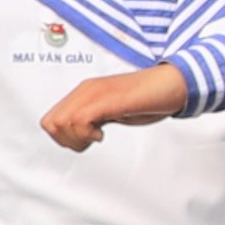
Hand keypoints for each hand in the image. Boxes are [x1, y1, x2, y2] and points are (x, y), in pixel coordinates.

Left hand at [43, 63, 195, 152]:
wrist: (174, 84)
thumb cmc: (149, 98)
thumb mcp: (114, 111)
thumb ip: (95, 118)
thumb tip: (82, 134)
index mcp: (86, 92)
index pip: (51, 119)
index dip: (63, 136)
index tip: (84, 139)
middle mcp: (86, 90)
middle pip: (50, 122)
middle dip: (67, 140)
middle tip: (89, 140)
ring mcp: (95, 93)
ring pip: (61, 123)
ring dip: (77, 139)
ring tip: (97, 136)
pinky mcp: (108, 100)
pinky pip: (80, 121)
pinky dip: (87, 135)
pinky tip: (103, 134)